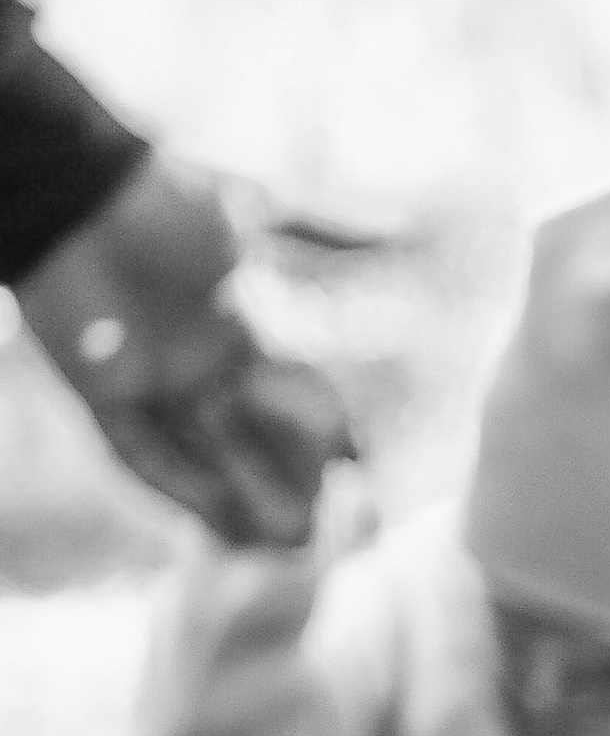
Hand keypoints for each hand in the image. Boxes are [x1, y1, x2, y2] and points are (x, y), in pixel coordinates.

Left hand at [15, 153, 352, 546]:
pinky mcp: (98, 393)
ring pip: (197, 452)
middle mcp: (191, 358)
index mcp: (229, 320)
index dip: (318, 430)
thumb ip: (328, 227)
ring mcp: (144, 379)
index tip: (358, 466)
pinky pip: (138, 453)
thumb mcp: (257, 208)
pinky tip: (212, 519)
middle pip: (244, 434)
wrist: (77, 193)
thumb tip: (405, 225)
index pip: (282, 390)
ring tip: (277, 543)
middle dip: (282, 478)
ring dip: (234, 497)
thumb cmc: (163, 193)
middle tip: (325, 524)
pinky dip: (175, 486)